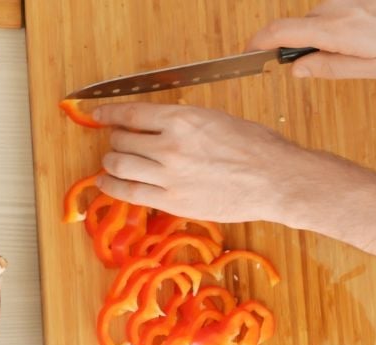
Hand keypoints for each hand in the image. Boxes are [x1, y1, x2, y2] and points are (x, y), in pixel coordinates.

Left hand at [89, 102, 368, 225]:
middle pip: (122, 140)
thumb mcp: (217, 118)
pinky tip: (106, 182)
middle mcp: (170, 145)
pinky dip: (111, 185)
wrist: (277, 179)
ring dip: (109, 162)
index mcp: (182, 119)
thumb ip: (183, 121)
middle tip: (116, 141)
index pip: (131, 113)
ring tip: (110, 161)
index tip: (98, 115)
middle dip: (115, 139)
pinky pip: (128, 193)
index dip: (109, 114)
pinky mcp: (172, 201)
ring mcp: (168, 175)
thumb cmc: (257, 147)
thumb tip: (157, 123)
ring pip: (119, 165)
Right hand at [248, 0, 375, 78]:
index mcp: (338, 30)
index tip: (250, 53)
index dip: (259, 43)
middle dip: (302, 46)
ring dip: (328, 36)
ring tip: (364, 47)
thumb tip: (298, 69)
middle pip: (299, 26)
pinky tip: (373, 33)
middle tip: (325, 63)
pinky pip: (337, 12)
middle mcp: (337, 8)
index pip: (280, 31)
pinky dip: (344, 26)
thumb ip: (331, 68)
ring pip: (319, 19)